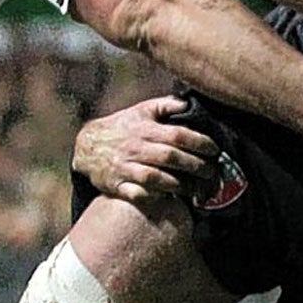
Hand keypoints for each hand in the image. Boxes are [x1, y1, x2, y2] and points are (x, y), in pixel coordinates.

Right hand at [72, 97, 218, 206]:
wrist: (87, 147)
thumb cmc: (121, 127)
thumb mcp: (141, 110)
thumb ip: (166, 105)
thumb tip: (189, 102)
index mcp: (145, 129)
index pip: (178, 135)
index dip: (200, 143)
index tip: (215, 150)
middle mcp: (136, 148)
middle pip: (171, 158)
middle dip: (196, 166)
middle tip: (213, 173)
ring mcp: (126, 168)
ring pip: (156, 179)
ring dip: (180, 186)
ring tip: (198, 190)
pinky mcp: (117, 186)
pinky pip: (137, 195)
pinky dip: (154, 198)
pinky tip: (169, 199)